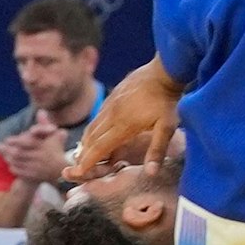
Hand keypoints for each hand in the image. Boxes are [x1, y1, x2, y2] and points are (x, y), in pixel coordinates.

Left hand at [0, 114, 67, 186]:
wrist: (61, 171)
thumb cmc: (56, 150)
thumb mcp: (52, 136)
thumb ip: (45, 124)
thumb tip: (40, 111)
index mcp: (44, 147)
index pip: (27, 143)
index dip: (16, 141)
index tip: (7, 139)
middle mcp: (39, 157)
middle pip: (19, 153)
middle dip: (7, 150)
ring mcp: (35, 168)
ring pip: (17, 162)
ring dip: (9, 158)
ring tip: (4, 154)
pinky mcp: (32, 176)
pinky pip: (18, 171)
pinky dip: (13, 167)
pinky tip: (10, 163)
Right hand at [66, 55, 183, 180]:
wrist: (165, 70)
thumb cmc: (167, 101)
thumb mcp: (167, 127)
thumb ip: (157, 150)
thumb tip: (151, 173)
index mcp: (123, 125)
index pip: (99, 148)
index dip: (87, 162)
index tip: (77, 173)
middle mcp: (112, 115)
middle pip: (91, 139)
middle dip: (83, 155)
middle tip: (78, 168)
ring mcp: (110, 104)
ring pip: (92, 127)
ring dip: (86, 142)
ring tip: (84, 155)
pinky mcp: (112, 96)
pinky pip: (97, 117)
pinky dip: (93, 129)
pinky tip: (96, 135)